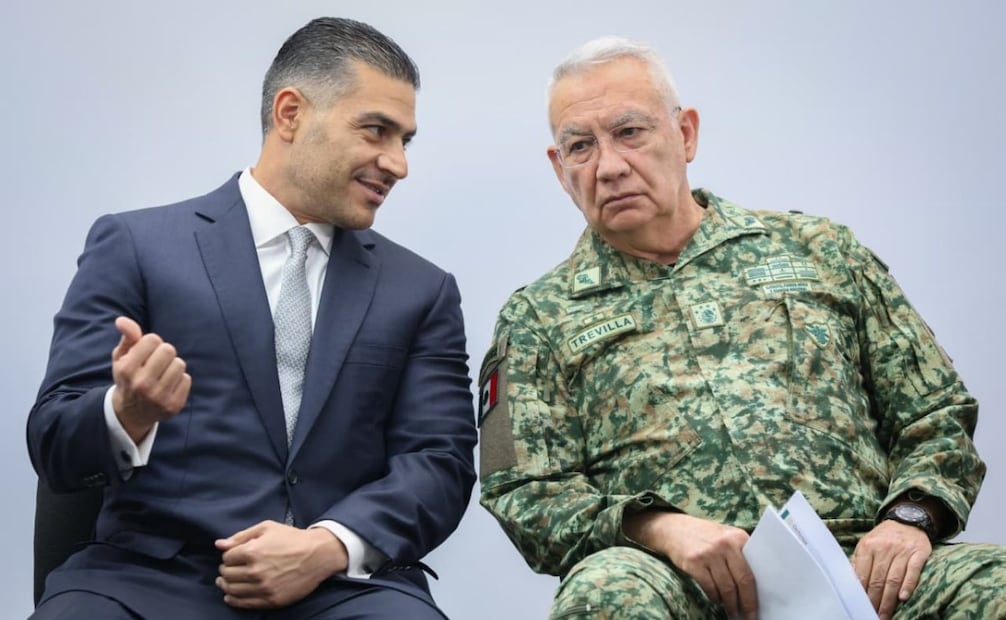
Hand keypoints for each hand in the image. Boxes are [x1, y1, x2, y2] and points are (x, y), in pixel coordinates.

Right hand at [111, 316, 190, 442]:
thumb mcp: (122, 357)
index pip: (153, 339)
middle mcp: (142, 384)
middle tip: (156, 363)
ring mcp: (158, 397)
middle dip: (163, 353)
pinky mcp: (173, 406)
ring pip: (179, 364)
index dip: (151, 343)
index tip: (146, 353)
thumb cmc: (129, 377)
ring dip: (172, 366)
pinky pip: (186, 379)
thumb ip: (127, 337)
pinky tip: (168, 386)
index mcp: (126, 370)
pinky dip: (179, 380)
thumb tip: (122, 320)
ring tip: (162, 374)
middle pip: (169, 350)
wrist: (131, 413)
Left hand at [215, 520, 348, 608]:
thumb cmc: (293, 539)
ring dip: (226, 586)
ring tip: (226, 582)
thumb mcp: (267, 528)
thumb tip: (219, 544)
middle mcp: (255, 571)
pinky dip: (233, 600)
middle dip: (225, 571)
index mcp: (252, 551)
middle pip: (227, 575)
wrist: (318, 555)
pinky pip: (244, 603)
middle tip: (229, 569)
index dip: (229, 556)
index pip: (227, 558)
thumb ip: (241, 536)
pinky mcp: (271, 600)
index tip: (234, 556)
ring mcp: (263, 588)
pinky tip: (231, 596)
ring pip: (232, 590)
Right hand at [624, 511, 757, 619]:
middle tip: (748, 617)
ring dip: (730, 604)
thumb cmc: (704, 536)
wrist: (674, 529)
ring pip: (726, 587)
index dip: (757, 593)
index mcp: (738, 537)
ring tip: (732, 611)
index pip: (753, 570)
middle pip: (742, 581)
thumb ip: (741, 553)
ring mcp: (709, 553)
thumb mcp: (725, 536)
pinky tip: (716, 599)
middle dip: (747, 604)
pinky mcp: (694, 562)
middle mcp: (725, 544)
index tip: (760, 608)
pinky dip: (714, 597)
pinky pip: (709, 587)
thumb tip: (756, 586)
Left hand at [851, 520, 931, 619]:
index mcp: (868, 546)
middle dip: (875, 600)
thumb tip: (851, 581)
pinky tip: (903, 597)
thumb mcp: (867, 543)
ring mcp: (902, 551)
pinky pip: (913, 571)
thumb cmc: (884, 536)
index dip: (861, 592)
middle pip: (878, 579)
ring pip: (893, 579)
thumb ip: (859, 561)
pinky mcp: (918, 553)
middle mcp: (884, 548)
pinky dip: (908, 585)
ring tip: (885, 613)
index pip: (862, 574)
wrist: (908, 519)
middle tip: (873, 614)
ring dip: (889, 600)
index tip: (859, 605)